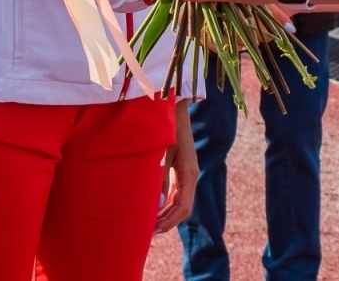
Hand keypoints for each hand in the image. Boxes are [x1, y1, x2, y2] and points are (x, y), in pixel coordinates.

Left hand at [155, 100, 197, 232]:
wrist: (172, 107)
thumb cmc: (166, 128)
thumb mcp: (161, 153)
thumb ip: (160, 179)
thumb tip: (158, 205)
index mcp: (189, 173)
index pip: (184, 207)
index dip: (170, 221)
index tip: (154, 230)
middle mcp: (190, 175)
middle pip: (182, 207)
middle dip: (167, 221)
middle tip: (148, 232)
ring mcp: (186, 172)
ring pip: (179, 201)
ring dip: (166, 213)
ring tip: (148, 223)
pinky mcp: (180, 168)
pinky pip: (176, 192)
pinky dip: (166, 202)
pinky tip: (153, 206)